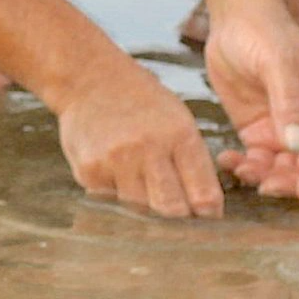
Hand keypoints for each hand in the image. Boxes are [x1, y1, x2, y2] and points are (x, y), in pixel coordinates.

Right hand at [53, 60, 222, 218]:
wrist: (89, 79)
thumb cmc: (142, 103)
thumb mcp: (179, 121)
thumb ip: (192, 163)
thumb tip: (204, 210)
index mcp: (180, 135)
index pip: (204, 196)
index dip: (209, 216)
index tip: (206, 219)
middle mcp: (148, 149)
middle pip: (172, 211)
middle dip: (178, 219)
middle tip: (176, 214)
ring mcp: (116, 161)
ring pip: (141, 211)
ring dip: (146, 207)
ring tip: (142, 186)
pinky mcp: (89, 171)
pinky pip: (111, 202)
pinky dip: (118, 197)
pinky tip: (117, 175)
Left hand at [202, 0, 298, 202]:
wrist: (236, 18)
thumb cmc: (266, 32)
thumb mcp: (279, 64)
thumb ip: (288, 103)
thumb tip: (296, 144)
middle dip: (289, 181)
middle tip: (264, 188)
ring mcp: (280, 127)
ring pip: (280, 167)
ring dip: (264, 177)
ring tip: (240, 171)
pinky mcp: (254, 128)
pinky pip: (254, 158)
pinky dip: (243, 166)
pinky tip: (226, 161)